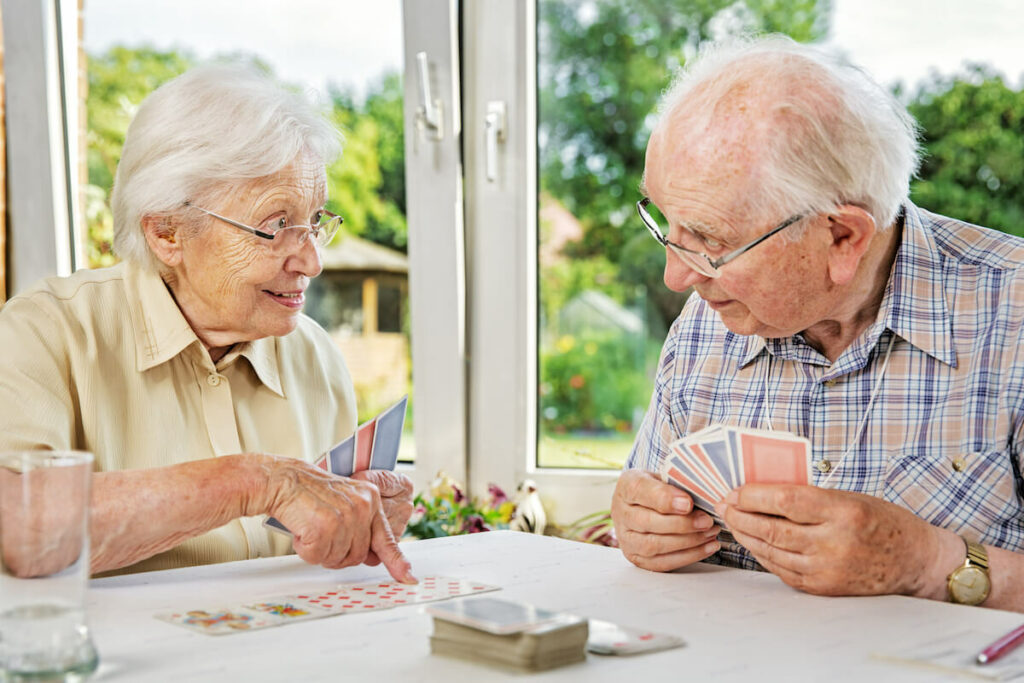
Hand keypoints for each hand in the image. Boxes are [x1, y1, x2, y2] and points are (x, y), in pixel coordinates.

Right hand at [256, 457, 415, 582]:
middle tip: (322, 537)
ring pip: (336, 559)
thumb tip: (373, 558)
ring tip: (311, 530)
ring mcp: (345, 517)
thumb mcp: (346, 502)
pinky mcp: (325, 527)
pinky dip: (305, 550)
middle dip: (337, 554)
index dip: (397, 562)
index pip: (387, 538)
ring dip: (320, 552)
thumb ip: (362, 526)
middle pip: (357, 556)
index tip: (408, 577)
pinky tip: (302, 532)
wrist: (285, 480)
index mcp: (371, 500)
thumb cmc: (311, 495)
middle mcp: (362, 508)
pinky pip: (317, 556)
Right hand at [611, 469, 720, 571]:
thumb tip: (702, 495)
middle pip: (647, 522)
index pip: (641, 491)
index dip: (665, 498)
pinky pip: (661, 562)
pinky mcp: (636, 557)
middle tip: (706, 521)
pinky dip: (687, 556)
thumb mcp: (665, 476)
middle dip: (681, 524)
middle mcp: (620, 513)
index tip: (689, 503)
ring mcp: (626, 538)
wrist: (644, 504)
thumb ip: (678, 484)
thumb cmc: (659, 488)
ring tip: (710, 534)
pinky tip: (706, 547)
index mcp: (626, 486)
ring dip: (687, 542)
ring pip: (654, 545)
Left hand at [715, 484, 956, 597]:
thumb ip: (809, 497)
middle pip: (772, 528)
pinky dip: (763, 554)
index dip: (753, 495)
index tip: (734, 490)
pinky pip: (782, 569)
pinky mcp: (823, 588)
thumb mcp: (849, 498)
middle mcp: (834, 543)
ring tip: (732, 522)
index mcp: (843, 511)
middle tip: (723, 506)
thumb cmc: (882, 522)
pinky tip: (753, 542)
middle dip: (740, 516)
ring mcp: (827, 569)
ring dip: (745, 536)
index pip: (785, 500)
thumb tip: (761, 492)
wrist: (915, 562)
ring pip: (771, 551)